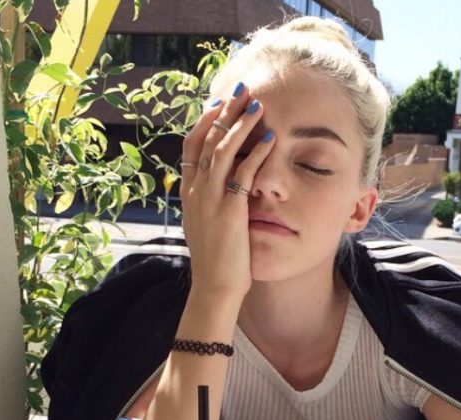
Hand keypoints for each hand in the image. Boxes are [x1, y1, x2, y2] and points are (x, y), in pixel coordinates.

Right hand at [179, 82, 275, 299]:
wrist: (214, 288)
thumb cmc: (217, 262)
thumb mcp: (206, 227)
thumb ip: (209, 204)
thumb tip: (220, 190)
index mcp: (189, 194)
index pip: (192, 146)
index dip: (206, 122)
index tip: (220, 103)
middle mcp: (195, 191)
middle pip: (206, 139)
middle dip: (224, 112)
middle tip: (240, 90)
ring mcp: (210, 200)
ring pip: (222, 149)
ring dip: (241, 123)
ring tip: (258, 104)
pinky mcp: (229, 211)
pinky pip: (243, 173)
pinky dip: (257, 153)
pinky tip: (271, 138)